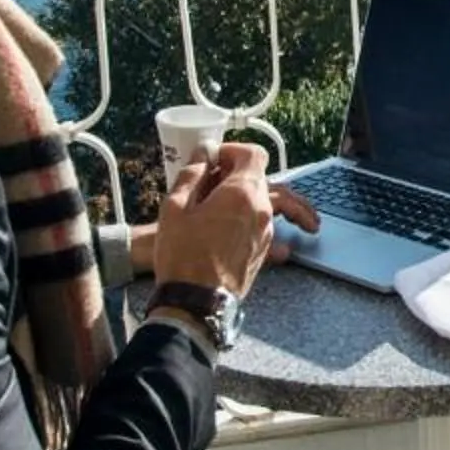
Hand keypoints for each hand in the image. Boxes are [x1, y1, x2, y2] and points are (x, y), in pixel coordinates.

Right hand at [152, 143, 314, 298]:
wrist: (194, 299)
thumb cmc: (182, 254)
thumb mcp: (175, 206)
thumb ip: (191, 173)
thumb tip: (203, 153)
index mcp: (241, 192)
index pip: (254, 154)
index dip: (234, 151)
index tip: (217, 159)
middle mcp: (260, 209)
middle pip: (270, 179)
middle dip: (250, 172)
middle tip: (235, 175)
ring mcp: (265, 232)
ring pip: (275, 203)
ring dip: (262, 195)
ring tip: (247, 192)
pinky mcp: (263, 251)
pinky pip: (268, 227)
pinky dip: (262, 219)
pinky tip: (244, 221)